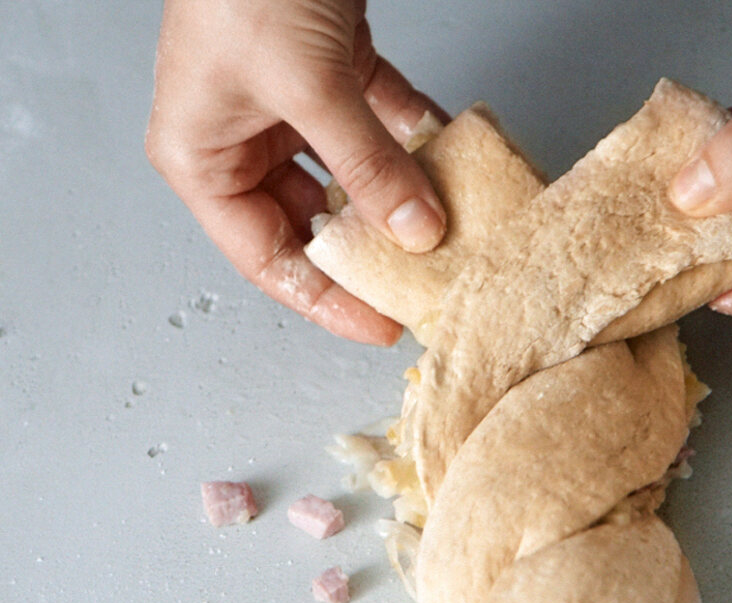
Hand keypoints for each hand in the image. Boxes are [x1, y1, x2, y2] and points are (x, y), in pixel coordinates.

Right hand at [146, 0, 446, 344]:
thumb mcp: (310, 88)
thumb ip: (369, 166)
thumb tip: (420, 232)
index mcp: (204, 159)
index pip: (270, 261)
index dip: (329, 301)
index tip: (383, 326)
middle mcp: (239, 139)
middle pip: (312, 225)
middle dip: (371, 252)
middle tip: (423, 286)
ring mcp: (283, 105)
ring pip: (348, 177)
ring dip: (396, 197)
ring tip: (445, 230)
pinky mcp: (324, 68)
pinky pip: (374, 122)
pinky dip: (412, 135)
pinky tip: (449, 154)